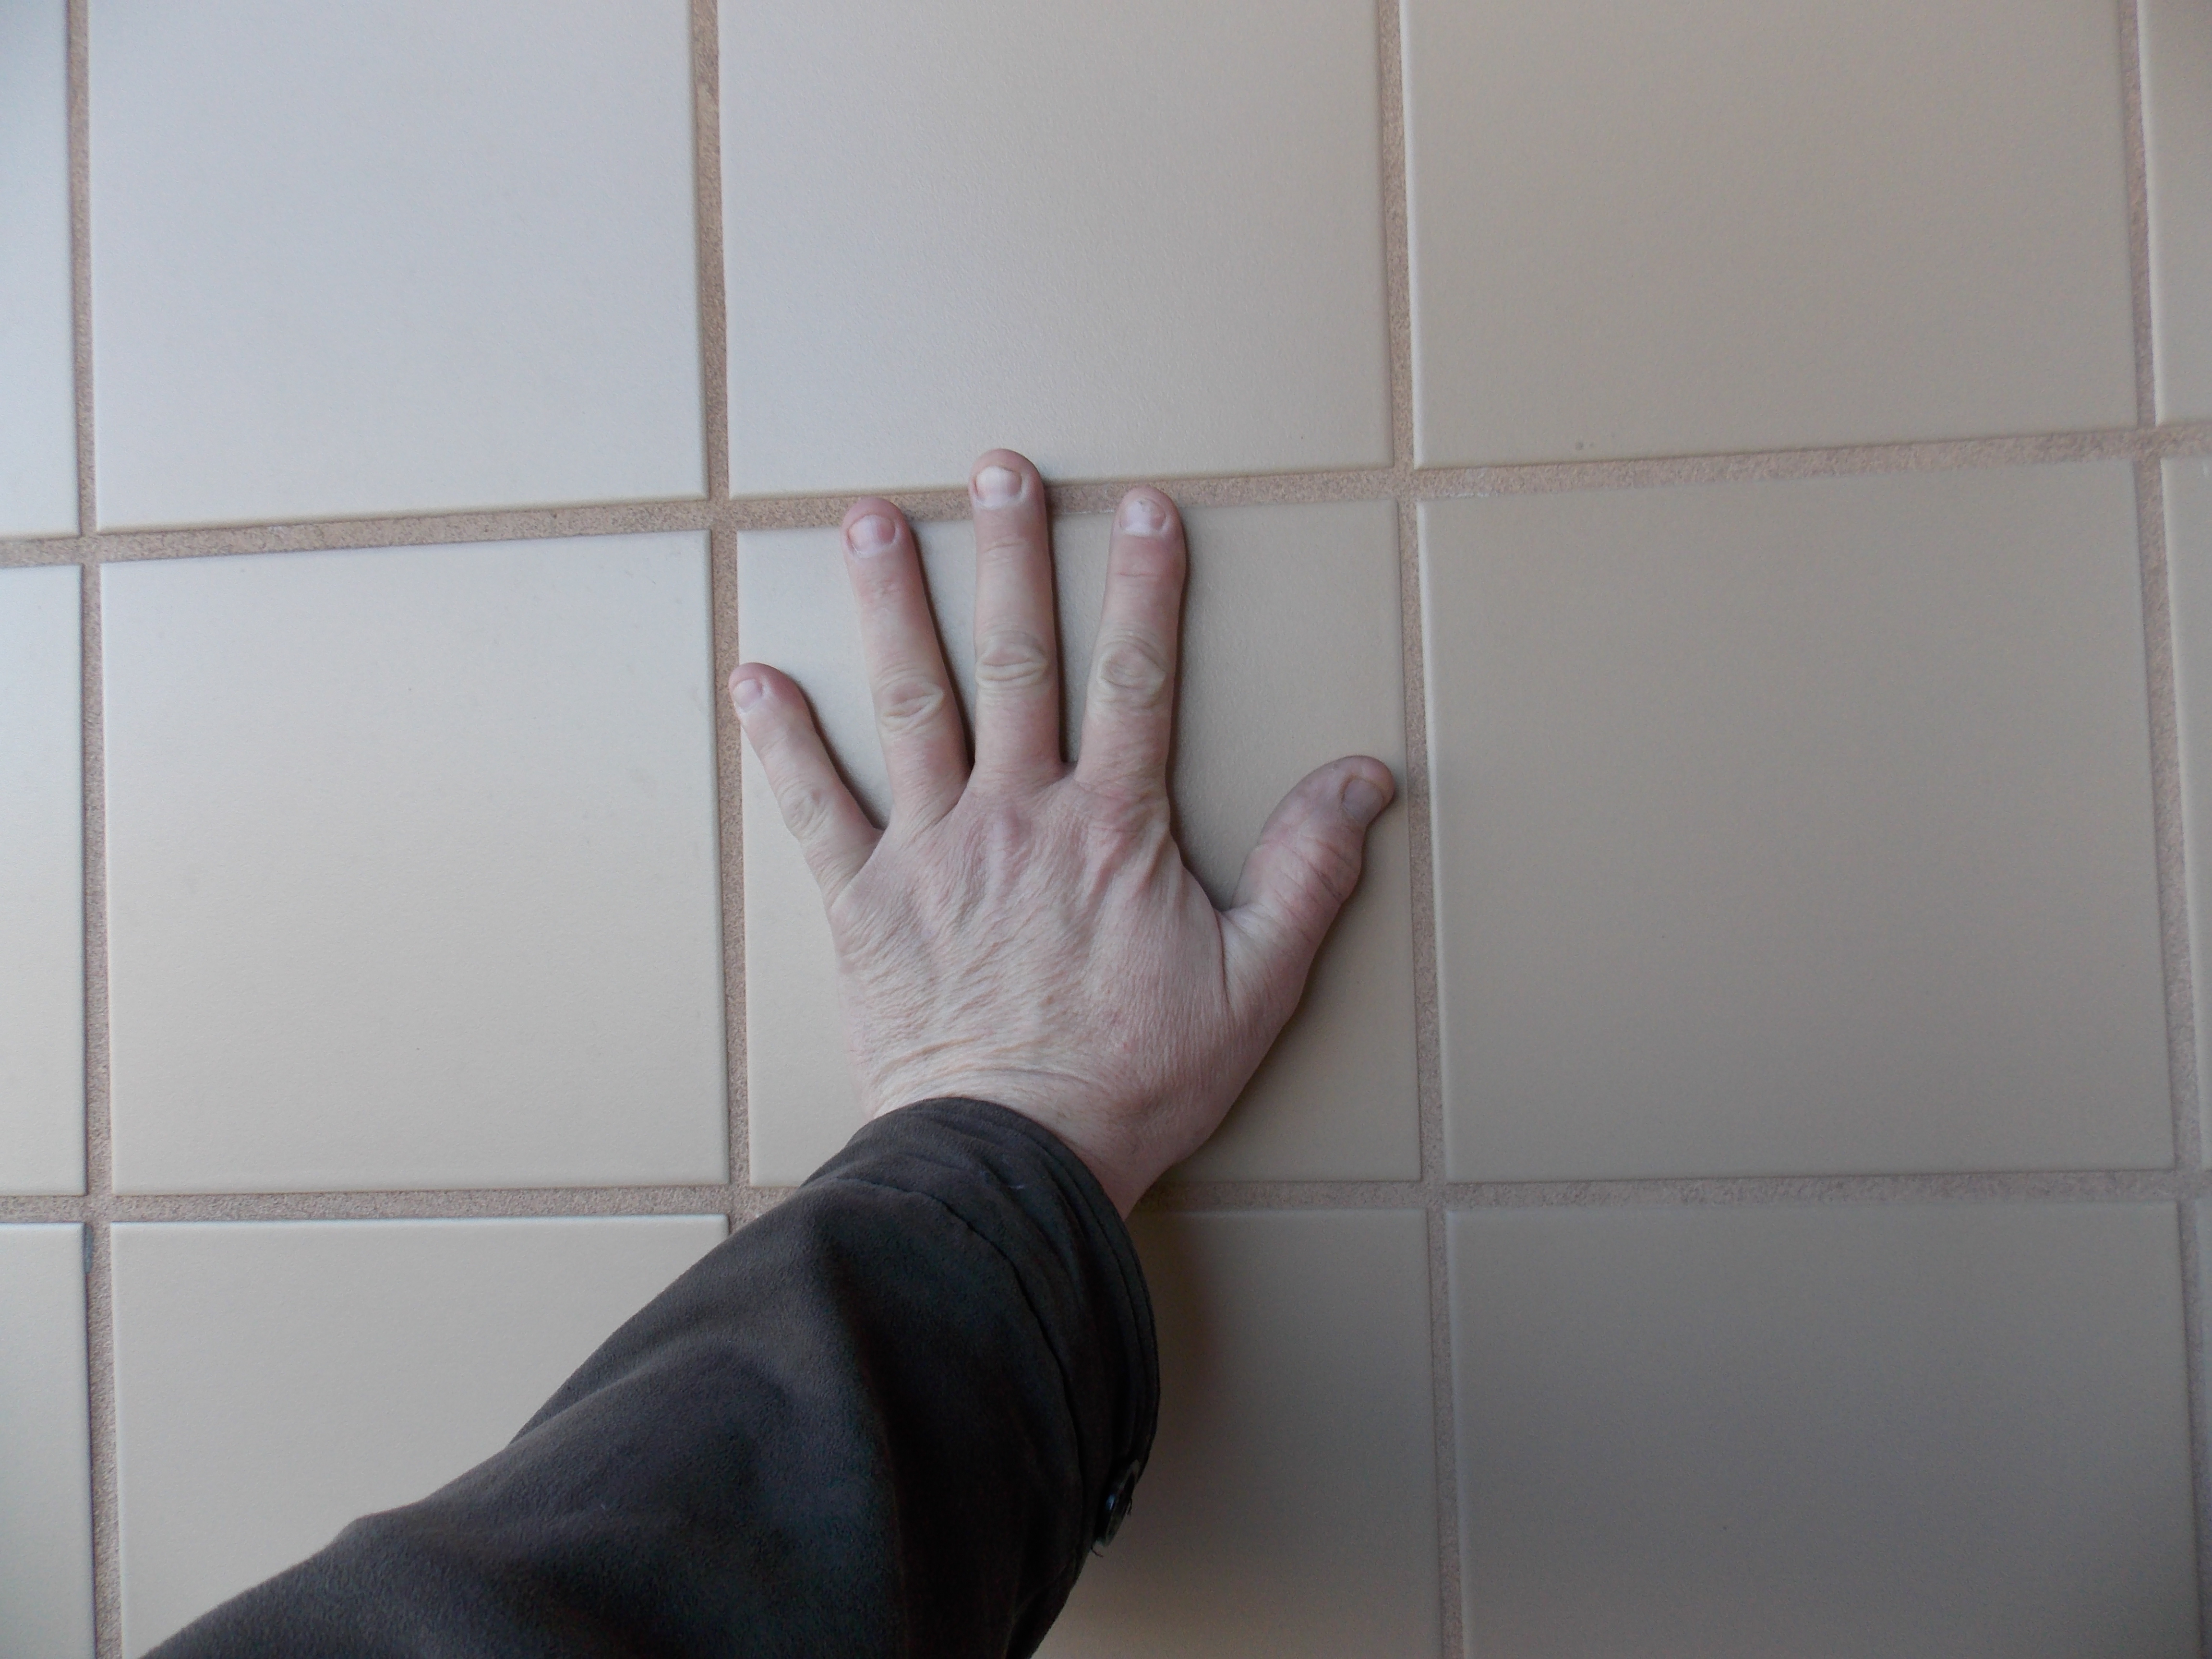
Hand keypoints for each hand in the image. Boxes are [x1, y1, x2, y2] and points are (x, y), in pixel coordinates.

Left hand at [729, 449, 1394, 1214]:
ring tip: (870, 519)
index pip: (1137, 680)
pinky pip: (817, 810)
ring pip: (915, 706)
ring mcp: (936, 852)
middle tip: (997, 470)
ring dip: (893, 607)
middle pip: (1019, 662)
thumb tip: (1366, 778)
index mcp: (1113, 827)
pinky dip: (784, 744)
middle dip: (1013, 558)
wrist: (1016, 1158)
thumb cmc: (1138, 1077)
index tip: (1140, 506)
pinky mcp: (867, 904)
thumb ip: (1309, 872)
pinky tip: (754, 675)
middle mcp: (1020, 815)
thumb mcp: (1257, 983)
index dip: (1144, 588)